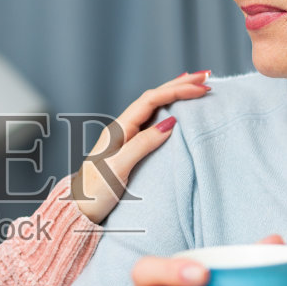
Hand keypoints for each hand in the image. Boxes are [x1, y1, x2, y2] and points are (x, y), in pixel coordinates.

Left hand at [70, 71, 210, 224]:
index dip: (176, 90)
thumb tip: (170, 122)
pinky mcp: (130, 149)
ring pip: (154, 107)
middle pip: (153, 98)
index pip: (151, 99)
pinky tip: (177, 110)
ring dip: (175, 94)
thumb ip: (142, 144)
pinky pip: (153, 121)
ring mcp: (126, 138)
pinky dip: (168, 110)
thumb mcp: (119, 168)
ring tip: (195, 84)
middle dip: (180, 85)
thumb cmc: (96, 192)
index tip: (201, 88)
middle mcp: (122, 128)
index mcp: (119, 129)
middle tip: (206, 76)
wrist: (79, 210)